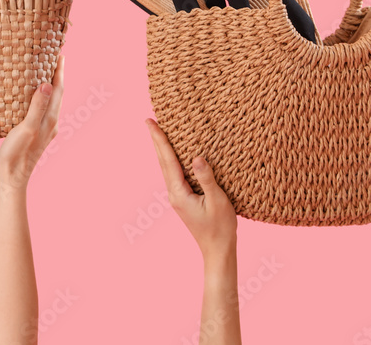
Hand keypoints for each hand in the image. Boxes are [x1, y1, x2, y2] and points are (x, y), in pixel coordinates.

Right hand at [0, 57, 64, 192]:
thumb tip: (46, 85)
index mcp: (50, 119)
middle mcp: (51, 122)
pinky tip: (32, 98)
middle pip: (57, 94)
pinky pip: (42, 110)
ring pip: (50, 102)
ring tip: (43, 73)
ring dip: (48, 87)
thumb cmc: (17, 154)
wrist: (12, 178)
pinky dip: (40, 98)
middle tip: (52, 59)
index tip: (60, 55)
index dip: (59, 72)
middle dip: (56, 76)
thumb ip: (37, 107)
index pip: (58, 89)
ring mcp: (45, 129)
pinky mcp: (36, 133)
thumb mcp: (26, 127)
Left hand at [146, 119, 236, 257]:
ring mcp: (178, 197)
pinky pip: (175, 174)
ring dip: (162, 149)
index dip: (160, 139)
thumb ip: (207, 179)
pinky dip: (171, 160)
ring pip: (167, 168)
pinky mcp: (184, 199)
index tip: (150, 123)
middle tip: (149, 121)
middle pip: (162, 161)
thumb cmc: (221, 227)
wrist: (218, 250)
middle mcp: (174, 194)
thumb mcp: (218, 201)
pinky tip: (175, 155)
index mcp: (179, 193)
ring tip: (159, 133)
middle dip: (157, 140)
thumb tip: (197, 158)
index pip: (167, 160)